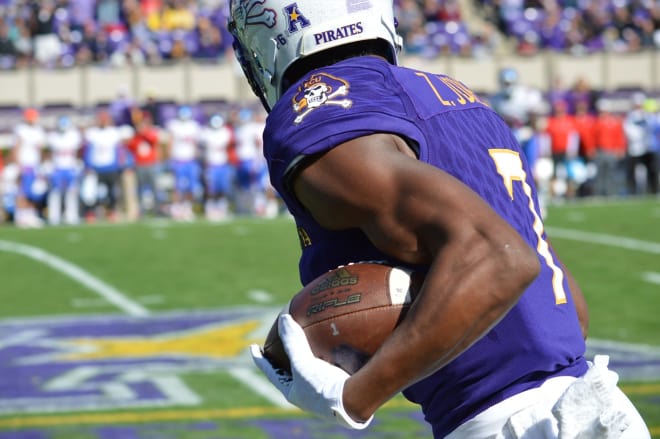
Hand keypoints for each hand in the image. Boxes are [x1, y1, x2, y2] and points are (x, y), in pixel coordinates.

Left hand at [250, 314, 372, 428]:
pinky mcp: (341, 381)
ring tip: (309, 335)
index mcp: (293, 391)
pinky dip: (332, 349)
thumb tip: (283, 318)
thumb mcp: (302, 363)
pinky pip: (333, 362)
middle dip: (286, 356)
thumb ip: (292, 342)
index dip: (261, 359)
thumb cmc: (322, 387)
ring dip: (310, 350)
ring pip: (314, 365)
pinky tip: (337, 337)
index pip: (271, 372)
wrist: (353, 401)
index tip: (253, 347)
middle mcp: (308, 391)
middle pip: (292, 370)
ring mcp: (325, 388)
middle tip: (280, 341)